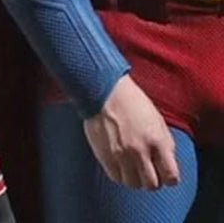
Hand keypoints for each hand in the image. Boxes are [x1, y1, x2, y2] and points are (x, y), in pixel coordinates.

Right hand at [83, 75, 179, 190]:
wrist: (104, 90)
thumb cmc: (132, 101)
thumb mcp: (157, 119)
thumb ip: (165, 143)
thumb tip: (167, 163)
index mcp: (157, 140)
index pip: (171, 177)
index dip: (170, 177)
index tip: (165, 173)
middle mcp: (140, 151)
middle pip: (152, 185)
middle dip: (153, 180)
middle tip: (149, 171)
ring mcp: (121, 155)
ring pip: (133, 184)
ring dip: (135, 179)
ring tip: (133, 167)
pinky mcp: (105, 155)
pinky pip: (116, 178)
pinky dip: (120, 175)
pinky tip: (121, 164)